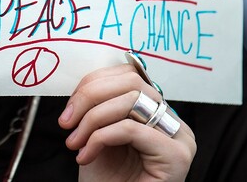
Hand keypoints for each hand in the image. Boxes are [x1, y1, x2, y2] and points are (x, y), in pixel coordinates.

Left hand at [58, 63, 195, 181]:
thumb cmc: (107, 180)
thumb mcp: (99, 132)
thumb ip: (101, 104)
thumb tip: (84, 83)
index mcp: (156, 111)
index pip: (128, 75)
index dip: (93, 83)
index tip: (70, 108)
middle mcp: (173, 120)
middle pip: (131, 83)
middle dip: (89, 97)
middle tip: (67, 122)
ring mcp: (179, 137)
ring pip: (130, 102)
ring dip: (91, 120)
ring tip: (75, 142)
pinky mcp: (176, 155)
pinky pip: (130, 129)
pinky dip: (100, 138)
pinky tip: (86, 155)